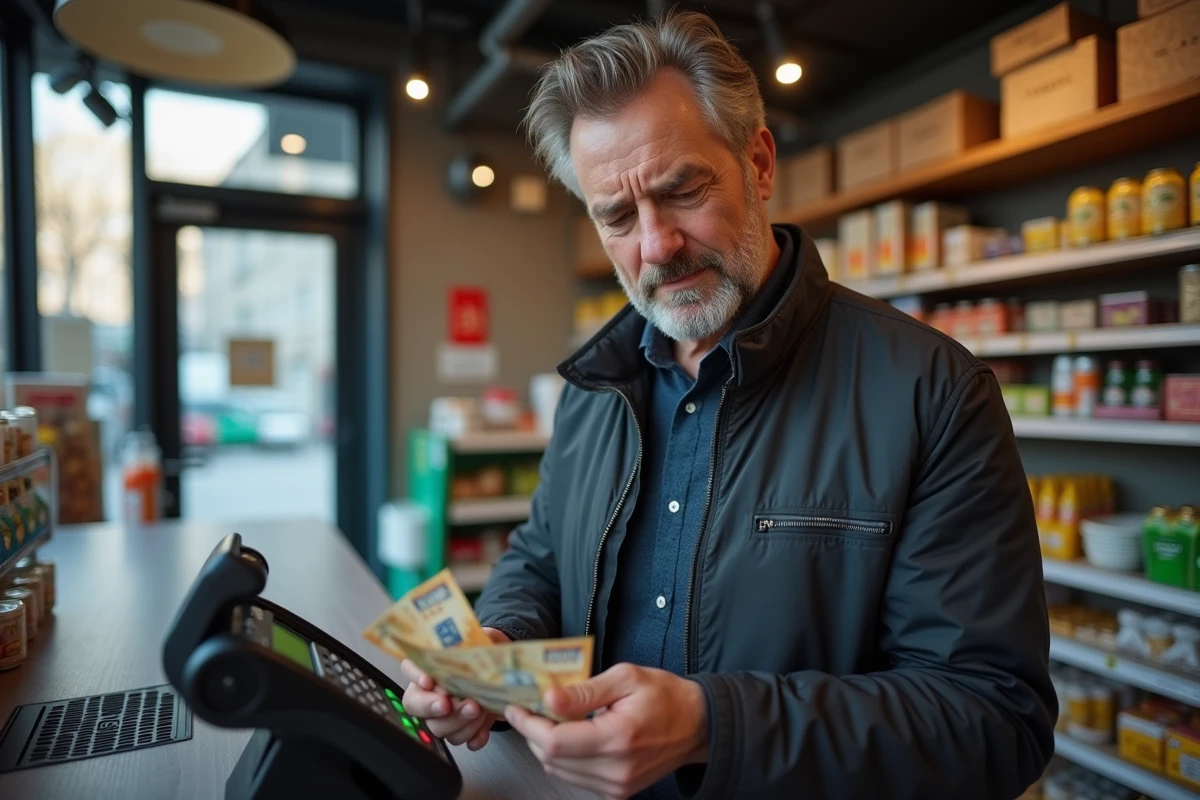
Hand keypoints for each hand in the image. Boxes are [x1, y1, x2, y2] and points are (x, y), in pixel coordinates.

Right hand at [400, 626, 509, 750]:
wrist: (507, 670)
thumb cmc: (486, 652)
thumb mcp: (478, 638)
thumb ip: (468, 640)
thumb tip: (464, 642)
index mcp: (429, 667)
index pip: (409, 669)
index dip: (415, 676)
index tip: (429, 680)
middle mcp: (430, 693)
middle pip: (417, 707)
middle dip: (436, 707)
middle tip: (456, 702)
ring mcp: (445, 715)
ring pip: (439, 729)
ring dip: (460, 722)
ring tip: (479, 708)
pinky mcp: (465, 729)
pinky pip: (463, 741)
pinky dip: (474, 736)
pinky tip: (483, 729)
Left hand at [504, 662, 708, 799]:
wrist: (697, 725)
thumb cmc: (664, 696)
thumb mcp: (625, 678)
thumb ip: (584, 690)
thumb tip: (548, 698)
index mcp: (618, 737)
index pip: (555, 741)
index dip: (528, 724)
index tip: (516, 706)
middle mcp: (616, 769)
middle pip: (551, 758)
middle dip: (532, 731)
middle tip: (529, 706)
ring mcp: (616, 786)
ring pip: (558, 770)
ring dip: (545, 745)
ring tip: (548, 718)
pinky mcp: (616, 791)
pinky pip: (574, 777)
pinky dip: (563, 757)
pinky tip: (568, 735)